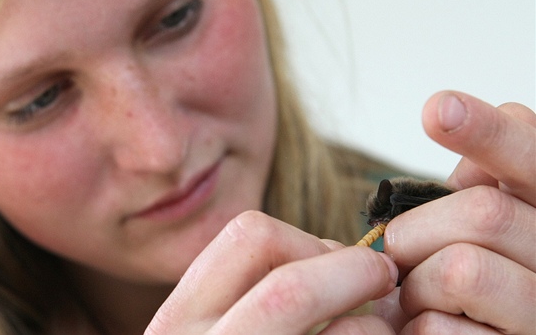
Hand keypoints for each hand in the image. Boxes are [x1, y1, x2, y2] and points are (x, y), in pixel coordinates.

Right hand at [146, 211, 396, 333]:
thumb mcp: (217, 329)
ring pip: (345, 332)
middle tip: (382, 280)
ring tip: (380, 330)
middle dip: (350, 272)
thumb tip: (343, 254)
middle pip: (290, 282)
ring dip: (375, 325)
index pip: (248, 237)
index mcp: (178, 324)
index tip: (339, 259)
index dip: (307, 240)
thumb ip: (262, 290)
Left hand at [378, 91, 535, 333]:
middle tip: (398, 252)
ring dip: (417, 283)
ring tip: (416, 295)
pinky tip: (430, 327)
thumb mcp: (486, 223)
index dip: (488, 132)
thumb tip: (448, 119)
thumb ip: (482, 178)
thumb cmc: (477, 277)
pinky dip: (415, 327)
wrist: (485, 332)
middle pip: (484, 213)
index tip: (437, 109)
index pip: (534, 157)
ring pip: (462, 270)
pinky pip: (439, 330)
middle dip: (417, 231)